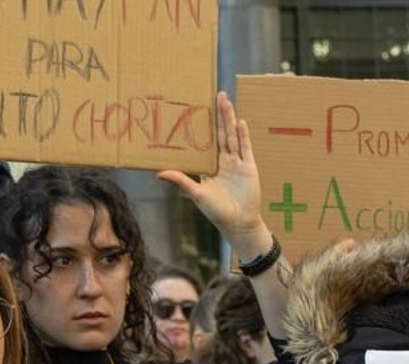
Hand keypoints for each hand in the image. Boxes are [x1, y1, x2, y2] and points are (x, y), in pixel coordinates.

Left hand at [158, 92, 274, 262]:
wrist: (239, 223)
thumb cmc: (217, 212)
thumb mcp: (196, 195)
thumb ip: (180, 181)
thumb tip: (158, 173)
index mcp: (210, 167)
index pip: (206, 141)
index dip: (203, 126)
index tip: (197, 108)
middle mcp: (224, 162)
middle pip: (221, 134)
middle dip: (219, 115)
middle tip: (215, 94)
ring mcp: (238, 164)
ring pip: (233, 136)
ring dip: (229, 119)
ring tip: (226, 101)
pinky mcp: (249, 168)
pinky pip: (245, 148)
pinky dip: (243, 136)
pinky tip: (240, 122)